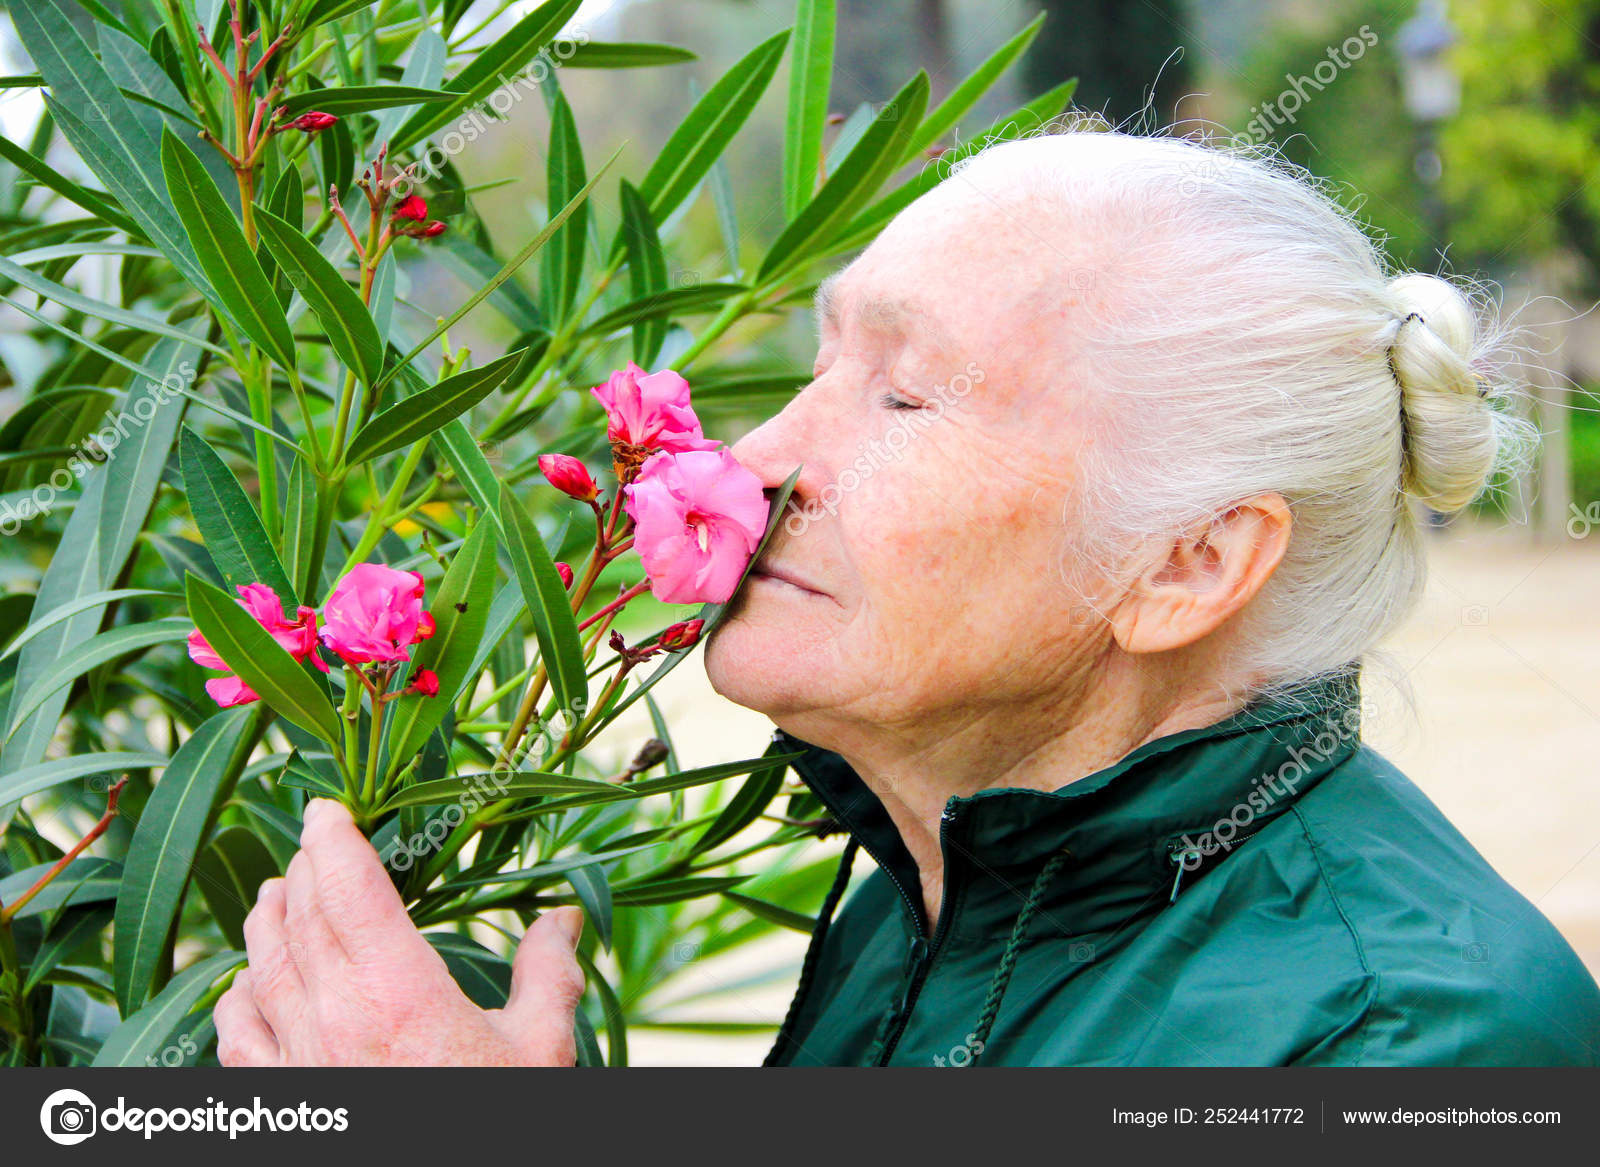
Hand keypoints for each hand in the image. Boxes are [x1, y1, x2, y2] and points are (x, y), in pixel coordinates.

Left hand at [215, 798, 585, 1065]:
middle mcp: (335, 1017)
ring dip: (265, 919)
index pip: (348, 886)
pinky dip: (236, 995)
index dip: (332, 836)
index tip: (328, 808)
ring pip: (261, 965)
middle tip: (314, 844)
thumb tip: (563, 917)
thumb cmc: (497, 1119)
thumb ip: (548, 974)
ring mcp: (298, 1062)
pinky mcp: (279, 1100)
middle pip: (299, 915)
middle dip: (303, 869)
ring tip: (272, 893)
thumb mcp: (539, 1049)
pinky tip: (244, 985)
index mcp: (399, 991)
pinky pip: (236, 1034)